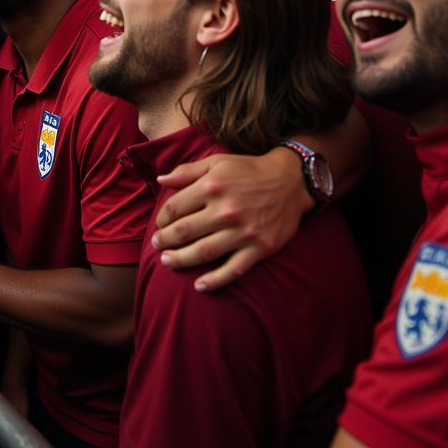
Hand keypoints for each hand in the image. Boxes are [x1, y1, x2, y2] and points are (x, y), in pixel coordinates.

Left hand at [151, 148, 311, 290]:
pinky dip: (215, 280)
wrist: (290, 181)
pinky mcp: (259, 248)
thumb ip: (187, 171)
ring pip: (203, 252)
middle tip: (157, 245)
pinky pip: (233, 269)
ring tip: (167, 261)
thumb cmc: (248, 170)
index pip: (175, 207)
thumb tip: (161, 180)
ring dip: (181, 259)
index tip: (160, 224)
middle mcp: (226, 210)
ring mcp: (243, 232)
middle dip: (165, 240)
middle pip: (184, 231)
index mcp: (212, 186)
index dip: (162, 218)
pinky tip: (199, 286)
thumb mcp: (217, 162)